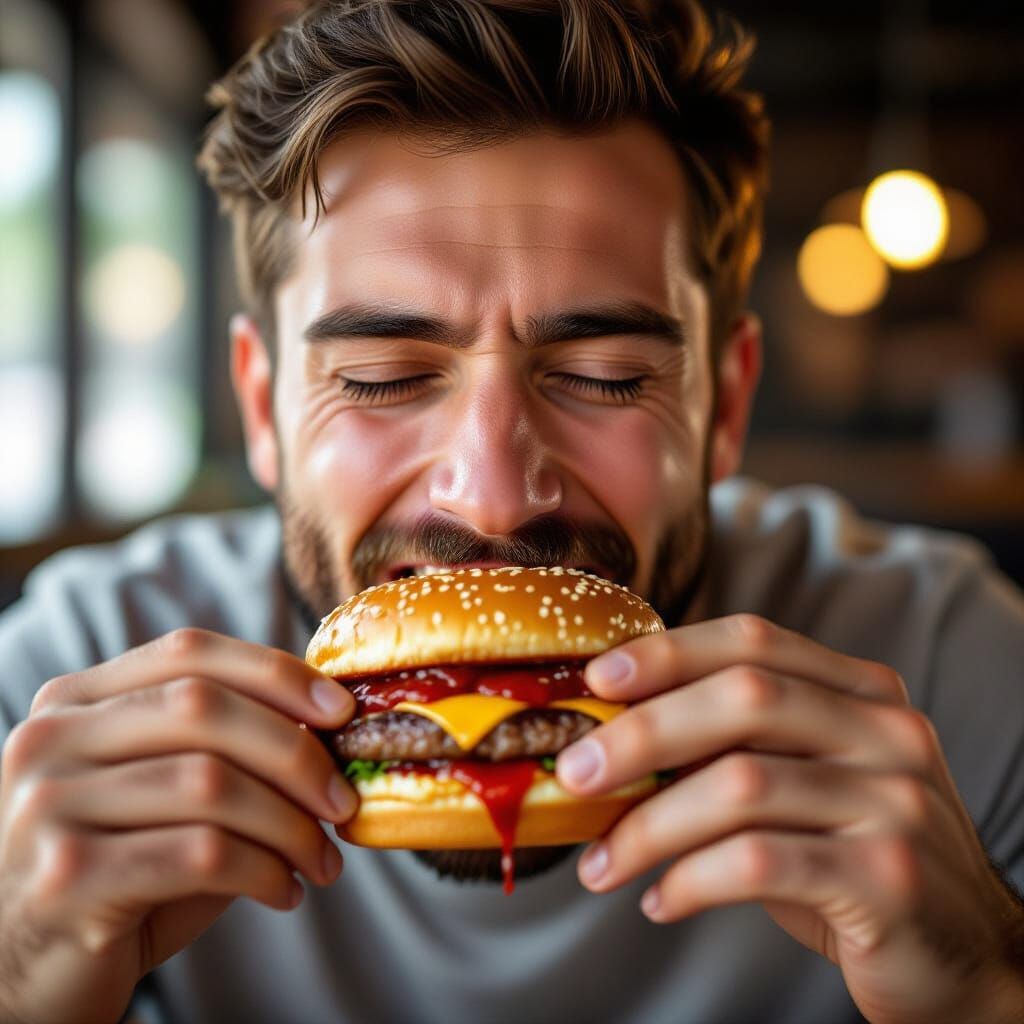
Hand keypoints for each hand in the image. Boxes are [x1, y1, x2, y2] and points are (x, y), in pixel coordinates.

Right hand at [0, 628, 357, 1023]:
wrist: (29, 980)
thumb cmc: (122, 877)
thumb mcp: (168, 797)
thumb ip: (226, 751)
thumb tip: (330, 727)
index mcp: (77, 701)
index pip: (190, 652)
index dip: (276, 673)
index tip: (341, 711)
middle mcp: (51, 738)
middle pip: (204, 707)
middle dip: (296, 752)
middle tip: (343, 801)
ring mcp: (48, 804)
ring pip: (209, 782)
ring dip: (290, 823)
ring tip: (322, 859)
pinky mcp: (64, 876)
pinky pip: (200, 853)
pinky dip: (264, 870)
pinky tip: (284, 892)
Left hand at [556, 614, 1023, 1023]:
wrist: (963, 956)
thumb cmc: (851, 860)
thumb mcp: (804, 785)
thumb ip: (736, 747)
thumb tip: (612, 733)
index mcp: (862, 692)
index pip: (754, 641)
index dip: (669, 652)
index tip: (598, 679)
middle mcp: (886, 732)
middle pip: (743, 698)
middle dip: (641, 732)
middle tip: (572, 772)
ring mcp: (895, 801)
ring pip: (740, 785)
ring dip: (647, 826)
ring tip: (597, 863)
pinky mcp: (888, 878)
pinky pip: (757, 863)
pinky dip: (690, 880)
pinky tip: (658, 900)